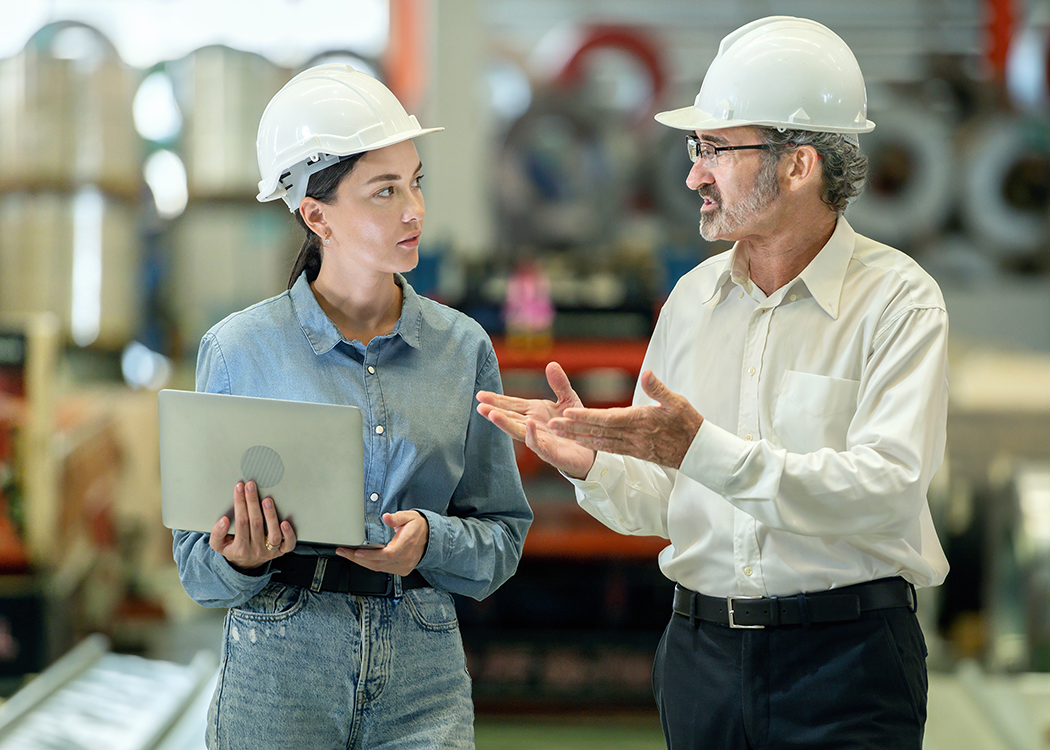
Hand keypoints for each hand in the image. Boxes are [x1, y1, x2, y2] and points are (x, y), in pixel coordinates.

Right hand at [210, 481, 296, 570]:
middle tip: (251, 486)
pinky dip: (289, 534)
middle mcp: (256, 550)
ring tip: (267, 500)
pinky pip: (288, 544)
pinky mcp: (281, 551)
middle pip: (256, 524)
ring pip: (273, 534)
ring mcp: (270, 551)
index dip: (240, 503)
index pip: (241, 522)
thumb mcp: (218, 545)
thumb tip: (224, 520)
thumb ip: (217, 533)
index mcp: (240, 548)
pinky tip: (285, 522)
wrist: (246, 565)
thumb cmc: (233, 549)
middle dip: (252, 502)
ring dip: (270, 515)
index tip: (239, 488)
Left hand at [338, 510, 427, 576]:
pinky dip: (370, 564)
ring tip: (347, 554)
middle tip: (343, 551)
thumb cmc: (418, 527)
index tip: (356, 551)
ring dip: (361, 562)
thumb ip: (397, 517)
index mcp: (407, 544)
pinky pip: (382, 569)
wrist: (430, 538)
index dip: (371, 554)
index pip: (387, 553)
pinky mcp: (401, 569)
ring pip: (378, 568)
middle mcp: (405, 558)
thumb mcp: (409, 516)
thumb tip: (386, 517)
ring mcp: (403, 566)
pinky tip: (360, 559)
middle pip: (378, 563)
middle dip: (357, 558)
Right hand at [476, 361, 594, 478]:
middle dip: (494, 412)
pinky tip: (528, 424)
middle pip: (510, 418)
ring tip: (492, 415)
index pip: (511, 405)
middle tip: (479, 406)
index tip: (480, 395)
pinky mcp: (550, 453)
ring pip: (518, 431)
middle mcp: (533, 426)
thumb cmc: (574, 425)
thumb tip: (551, 364)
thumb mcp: (568, 399)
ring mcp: (540, 440)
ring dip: (505, 424)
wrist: (590, 449)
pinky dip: (532, 435)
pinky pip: (539, 444)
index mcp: (534, 412)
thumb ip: (559, 383)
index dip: (496, 400)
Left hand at [549, 370, 702, 469]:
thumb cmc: (689, 423)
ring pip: (600, 442)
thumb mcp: (677, 401)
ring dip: (578, 437)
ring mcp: (633, 446)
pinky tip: (581, 441)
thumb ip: (658, 388)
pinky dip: (593, 444)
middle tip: (552, 425)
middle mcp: (633, 436)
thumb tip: (646, 373)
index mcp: (641, 421)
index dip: (586, 417)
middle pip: (598, 432)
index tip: (568, 413)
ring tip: (558, 433)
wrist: (699, 451)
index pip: (608, 419)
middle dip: (574, 429)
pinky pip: (609, 448)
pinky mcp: (635, 452)